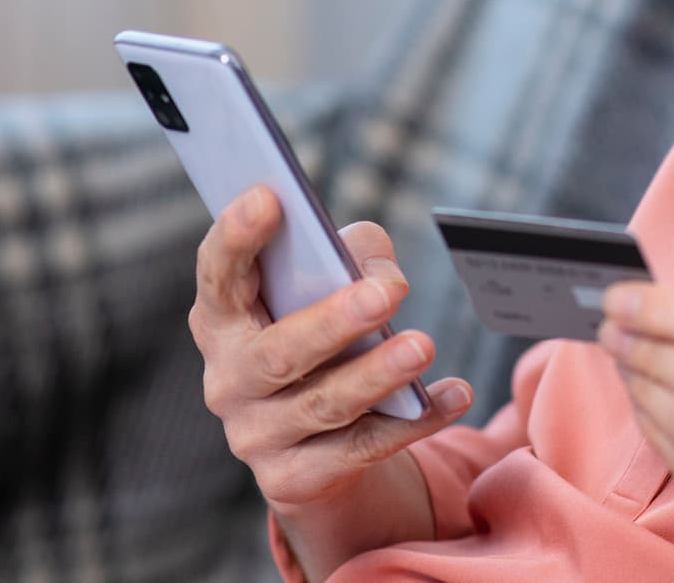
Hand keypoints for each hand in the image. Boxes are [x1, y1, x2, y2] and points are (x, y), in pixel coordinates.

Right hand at [189, 184, 473, 511]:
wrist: (310, 442)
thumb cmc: (321, 331)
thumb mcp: (330, 284)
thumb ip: (353, 257)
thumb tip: (384, 275)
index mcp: (222, 318)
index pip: (218, 274)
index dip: (237, 236)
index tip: (269, 195)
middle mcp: (228, 379)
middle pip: (277, 353)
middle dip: (334, 321)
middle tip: (389, 292)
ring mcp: (256, 435)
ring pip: (323, 405)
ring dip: (377, 375)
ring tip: (423, 345)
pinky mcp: (293, 479)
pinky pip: (361, 449)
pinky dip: (414, 421)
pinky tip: (455, 394)